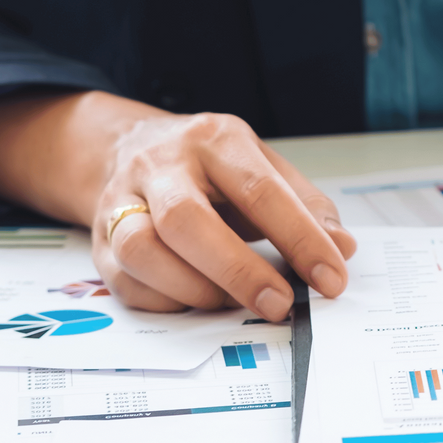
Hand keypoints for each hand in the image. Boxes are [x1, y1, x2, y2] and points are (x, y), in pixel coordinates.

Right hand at [92, 111, 356, 317]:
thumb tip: (343, 248)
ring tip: (233, 303)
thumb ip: (306, 206)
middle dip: (239, 271)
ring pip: (143, 250)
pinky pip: (125, 280)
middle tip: (280, 304)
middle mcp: (162, 164)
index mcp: (215, 139)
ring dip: (195, 289)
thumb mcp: (263, 166)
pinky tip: (196, 301)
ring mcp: (122, 199)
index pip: (260, 190)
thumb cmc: (210, 166)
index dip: (300, 238)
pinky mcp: (100, 238)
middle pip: (188, 221)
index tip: (331, 277)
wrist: (129, 148)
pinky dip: (166, 301)